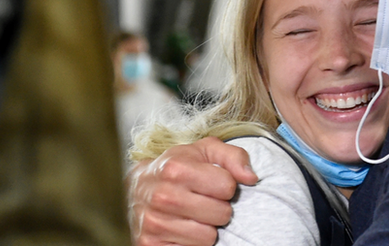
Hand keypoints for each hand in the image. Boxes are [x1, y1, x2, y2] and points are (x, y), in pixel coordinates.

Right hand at [128, 136, 258, 245]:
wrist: (137, 187)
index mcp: (175, 169)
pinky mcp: (150, 244)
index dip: (225, 186)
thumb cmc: (178, 167)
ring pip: (208, 237)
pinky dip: (191, 242)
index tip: (212, 183)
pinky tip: (182, 228)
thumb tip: (251, 178)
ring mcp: (154, 223)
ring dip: (206, 227)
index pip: (227, 186)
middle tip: (204, 200)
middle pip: (221, 214)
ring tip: (193, 214)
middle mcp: (162, 196)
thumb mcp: (205, 151)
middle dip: (218, 208)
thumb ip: (233, 157)